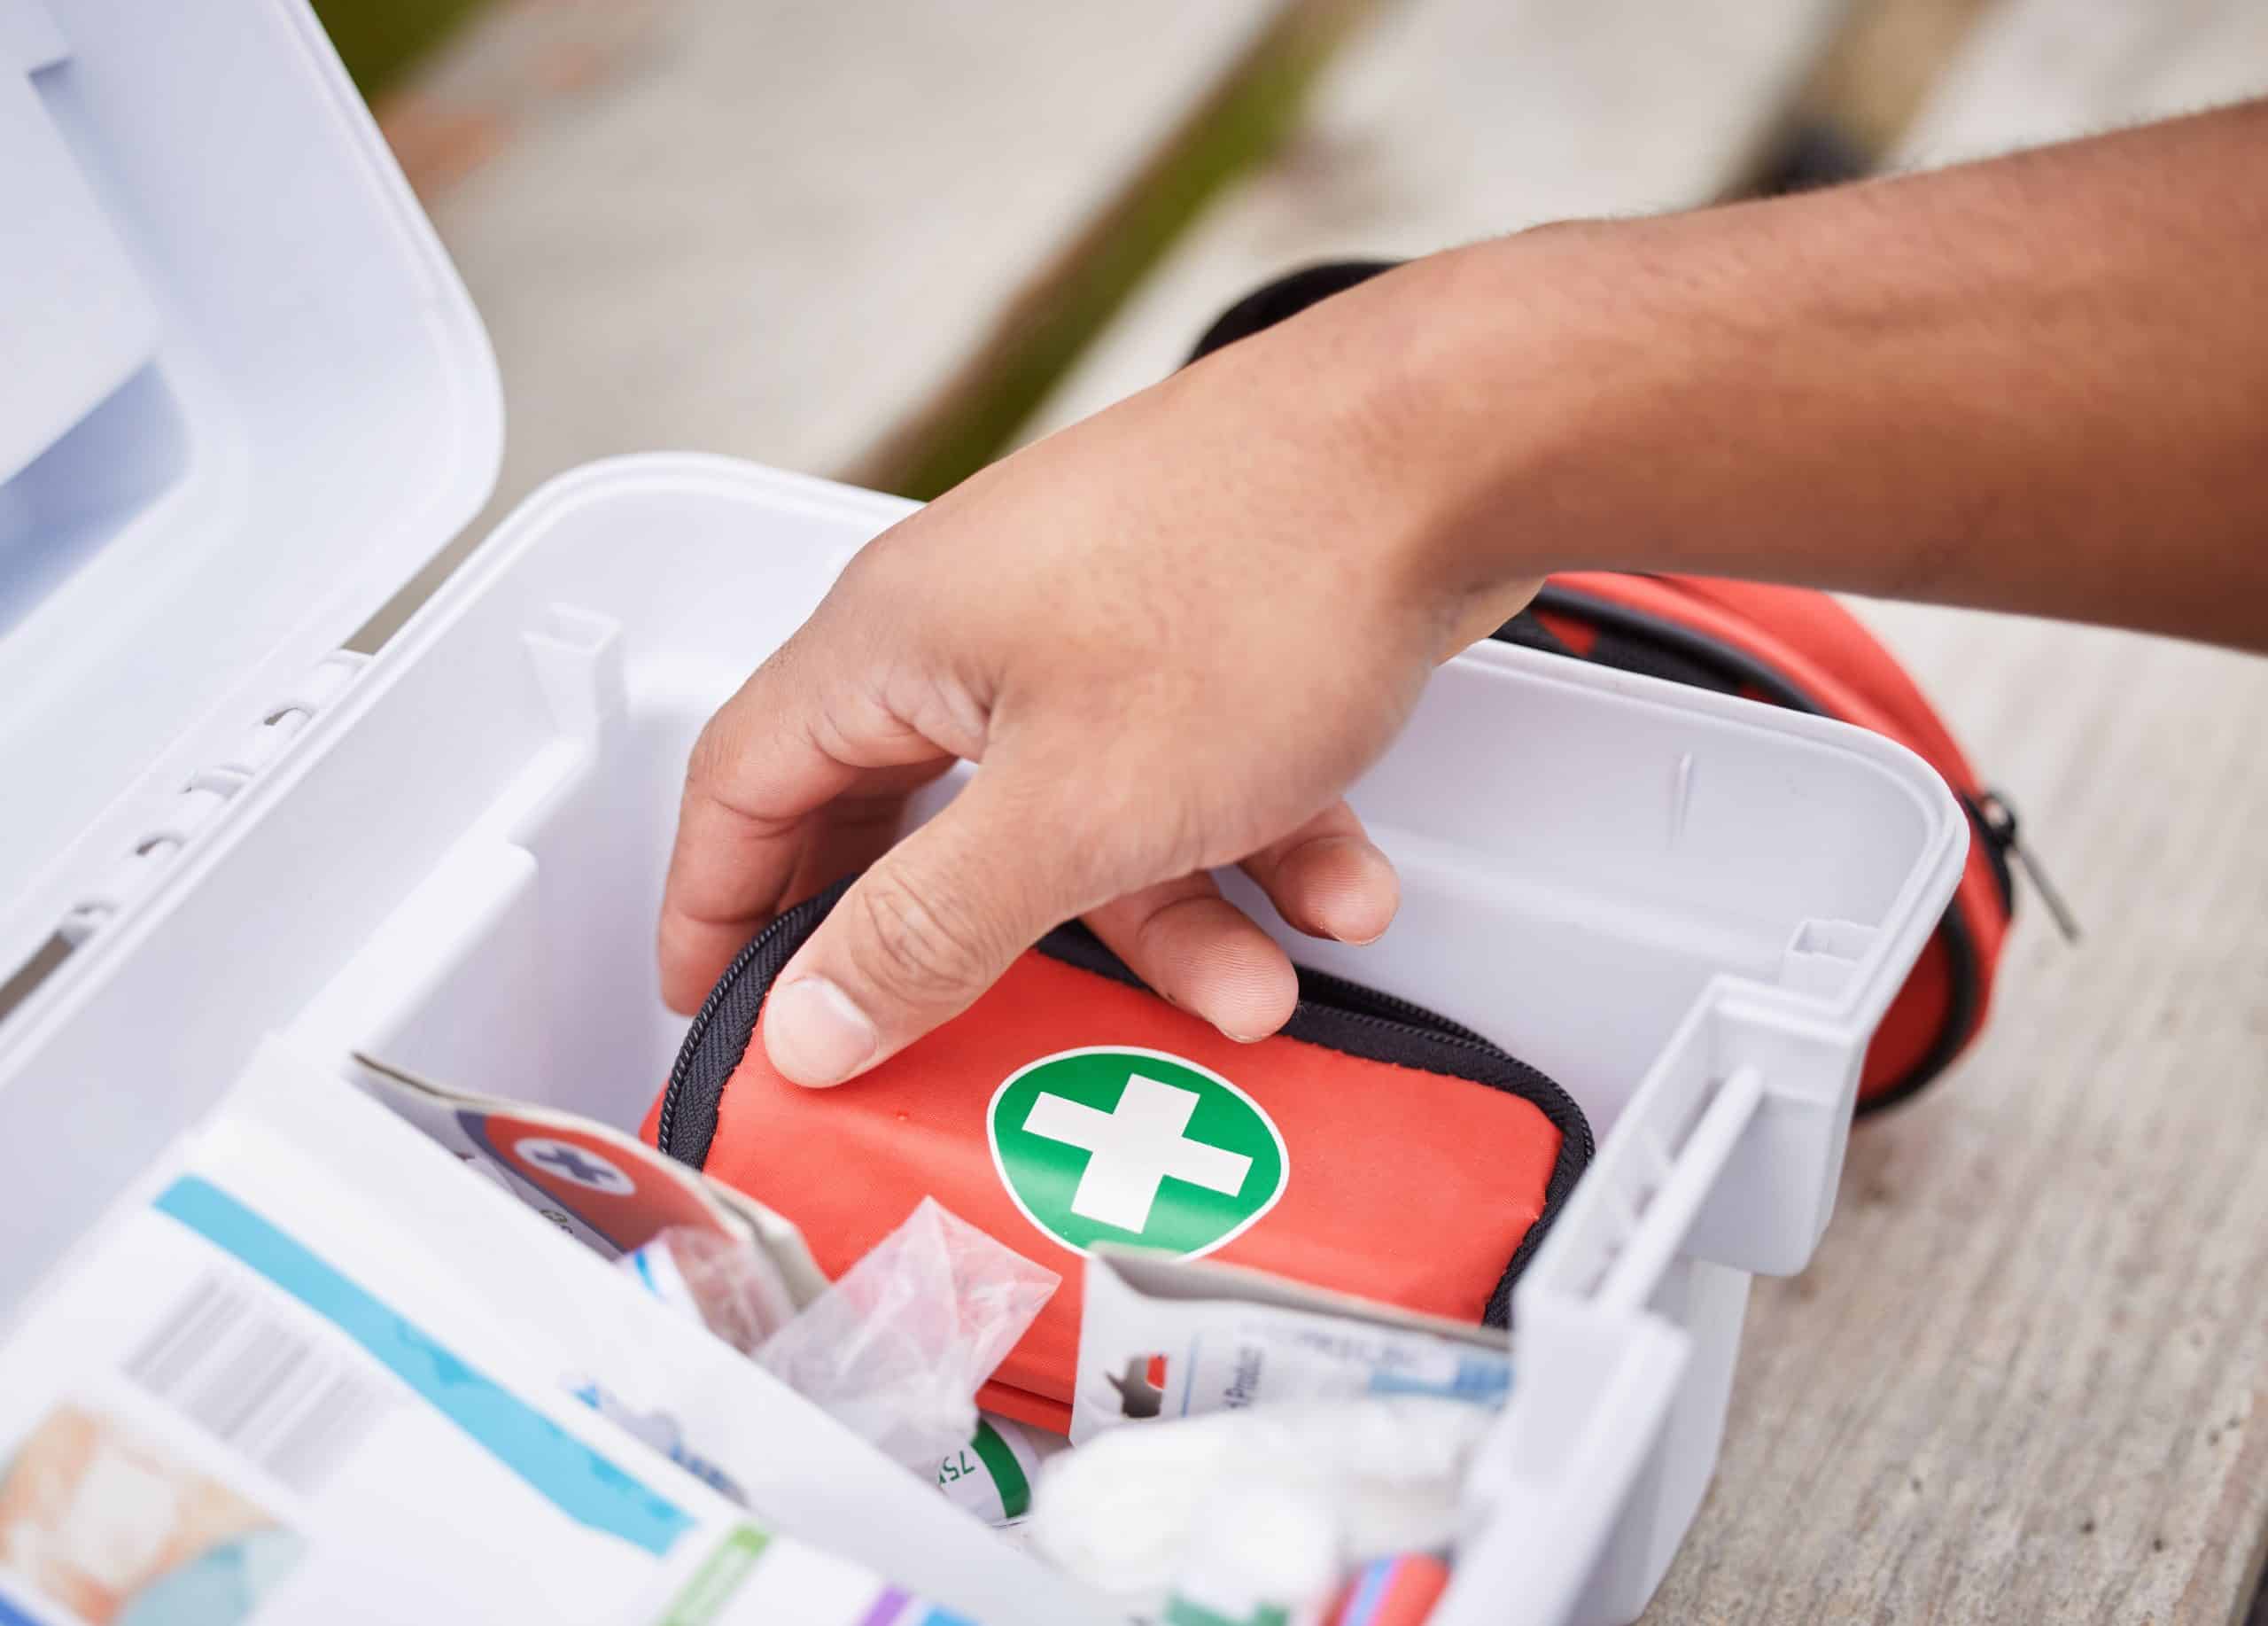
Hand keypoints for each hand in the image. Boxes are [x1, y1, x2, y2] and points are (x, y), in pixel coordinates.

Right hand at [658, 270, 1533, 1083]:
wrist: (1455, 446)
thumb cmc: (1257, 579)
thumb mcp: (1072, 809)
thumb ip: (929, 927)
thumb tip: (808, 1024)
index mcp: (894, 641)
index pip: (745, 788)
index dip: (720, 911)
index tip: (722, 1013)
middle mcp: (977, 623)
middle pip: (917, 818)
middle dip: (971, 947)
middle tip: (957, 1045)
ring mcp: (1092, 621)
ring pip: (1081, 816)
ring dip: (1164, 919)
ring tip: (1251, 994)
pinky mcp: (1197, 631)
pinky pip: (1187, 774)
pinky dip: (1251, 846)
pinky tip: (1337, 890)